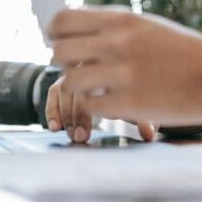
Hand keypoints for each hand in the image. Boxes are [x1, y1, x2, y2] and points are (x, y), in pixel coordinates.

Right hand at [44, 75, 158, 142]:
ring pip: (64, 88)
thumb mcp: (137, 98)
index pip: (103, 85)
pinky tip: (55, 126)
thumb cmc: (129, 87)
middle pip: (80, 86)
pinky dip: (52, 109)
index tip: (101, 126)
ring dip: (65, 114)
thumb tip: (149, 136)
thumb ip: (143, 115)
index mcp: (111, 67)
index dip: (102, 108)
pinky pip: (54, 92)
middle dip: (78, 114)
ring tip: (71, 135)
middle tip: (80, 137)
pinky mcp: (63, 79)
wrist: (114, 65)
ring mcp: (75, 71)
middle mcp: (91, 65)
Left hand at [48, 7, 201, 140]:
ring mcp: (122, 75)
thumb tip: (73, 27)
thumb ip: (113, 27)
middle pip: (59, 51)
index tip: (59, 39)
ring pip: (70, 81)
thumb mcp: (149, 27)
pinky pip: (90, 106)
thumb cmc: (186, 53)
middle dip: (63, 61)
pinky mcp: (128, 105)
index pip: (63, 20)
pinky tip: (112, 102)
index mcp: (123, 20)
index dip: (55, 31)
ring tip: (97, 87)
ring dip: (79, 86)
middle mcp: (118, 44)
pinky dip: (96, 106)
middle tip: (78, 67)